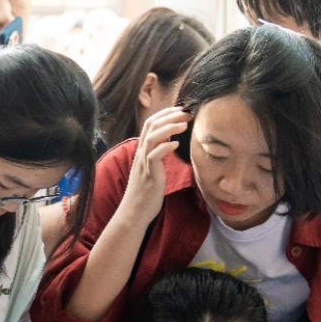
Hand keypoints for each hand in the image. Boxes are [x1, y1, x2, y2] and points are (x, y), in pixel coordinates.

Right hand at [121, 107, 189, 227]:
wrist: (134, 211)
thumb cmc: (145, 192)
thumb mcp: (150, 169)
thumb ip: (157, 154)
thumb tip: (168, 143)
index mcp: (142, 151)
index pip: (149, 124)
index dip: (164, 114)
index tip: (179, 109)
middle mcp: (141, 153)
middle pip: (151, 125)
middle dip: (169, 116)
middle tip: (186, 113)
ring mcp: (144, 163)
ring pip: (152, 137)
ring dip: (169, 127)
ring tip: (184, 124)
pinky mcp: (149, 174)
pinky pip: (155, 156)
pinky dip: (165, 147)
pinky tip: (176, 144)